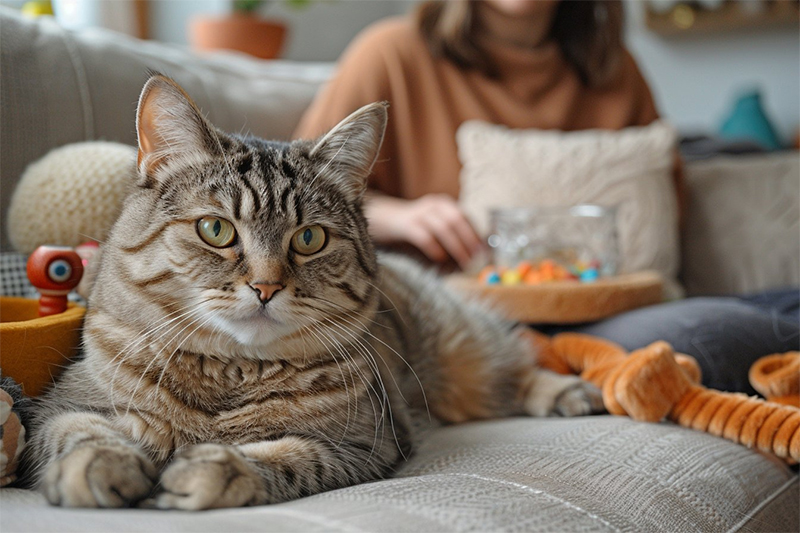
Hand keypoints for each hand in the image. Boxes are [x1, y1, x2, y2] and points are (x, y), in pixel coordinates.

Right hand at [365, 193, 483, 268]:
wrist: (381, 218)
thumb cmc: (413, 226)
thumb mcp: (433, 223)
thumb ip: (451, 233)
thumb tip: (474, 252)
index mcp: (443, 204)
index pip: (465, 217)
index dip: (476, 234)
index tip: (486, 252)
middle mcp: (433, 205)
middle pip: (457, 220)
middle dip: (470, 240)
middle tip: (478, 259)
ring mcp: (418, 213)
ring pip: (444, 228)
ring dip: (457, 247)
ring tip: (465, 263)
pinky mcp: (405, 224)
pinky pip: (424, 236)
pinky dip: (435, 248)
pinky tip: (440, 259)